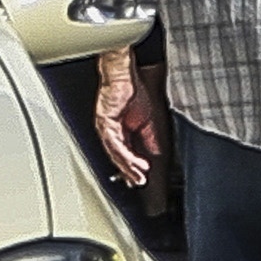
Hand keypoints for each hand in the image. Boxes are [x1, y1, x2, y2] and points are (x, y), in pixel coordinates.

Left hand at [91, 58, 164, 180]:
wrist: (125, 77)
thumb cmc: (133, 94)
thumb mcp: (147, 123)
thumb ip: (150, 139)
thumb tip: (156, 154)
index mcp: (119, 133)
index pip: (125, 155)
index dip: (132, 168)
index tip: (141, 178)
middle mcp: (110, 133)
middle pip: (118, 158)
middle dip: (129, 172)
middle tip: (139, 183)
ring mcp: (105, 129)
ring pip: (115, 154)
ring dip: (128, 167)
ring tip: (139, 176)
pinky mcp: (104, 123)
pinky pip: (114, 143)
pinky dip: (125, 154)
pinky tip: (134, 162)